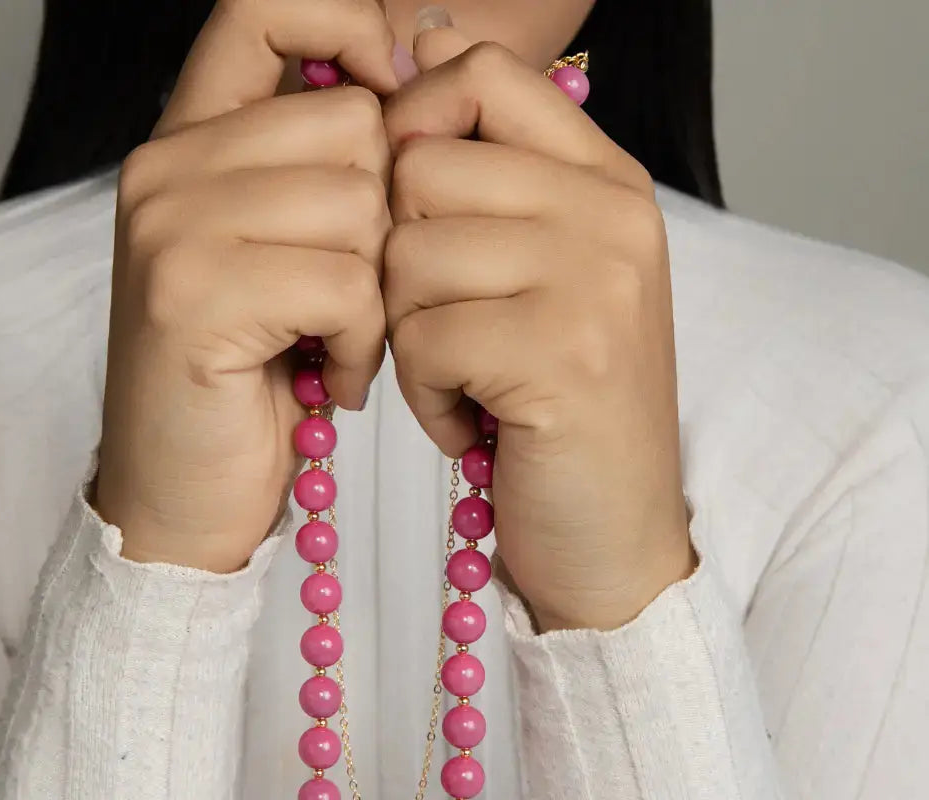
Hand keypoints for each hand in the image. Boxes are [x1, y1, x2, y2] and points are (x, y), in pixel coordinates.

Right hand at [95, 0, 403, 571]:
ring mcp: (171, 229)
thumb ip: (314, 169)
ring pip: (358, 205)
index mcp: (184, 144)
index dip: (347, 28)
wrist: (181, 497)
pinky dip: (360, 344)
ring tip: (337, 344)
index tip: (394, 102)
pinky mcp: (195, 298)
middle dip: (383, 222)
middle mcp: (164, 169)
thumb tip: (406, 77)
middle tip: (351, 298)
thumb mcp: (276, 257)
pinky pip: (344, 283)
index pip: (263, 7)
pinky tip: (329, 378)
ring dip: (376, 293)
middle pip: (351, 125)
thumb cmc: (245, 381)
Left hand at [382, 26, 695, 630]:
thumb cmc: (561, 410)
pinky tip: (474, 424)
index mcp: (605, 181)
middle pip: (419, 168)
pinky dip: (427, 397)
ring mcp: (595, 282)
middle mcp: (611, 215)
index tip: (411, 214)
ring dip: (411, 338)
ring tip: (465, 383)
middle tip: (444, 329)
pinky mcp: (562, 357)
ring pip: (409, 258)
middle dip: (401, 264)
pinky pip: (424, 340)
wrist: (611, 537)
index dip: (412, 133)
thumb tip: (421, 43)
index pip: (479, 74)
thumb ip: (493, 174)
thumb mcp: (542, 278)